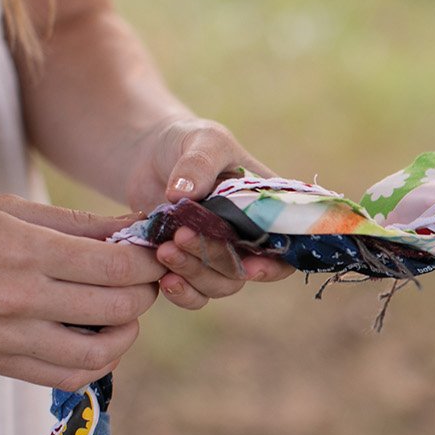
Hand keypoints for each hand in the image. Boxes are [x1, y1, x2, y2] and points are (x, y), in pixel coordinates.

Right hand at [0, 195, 165, 389]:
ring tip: (125, 311)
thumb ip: (79, 223)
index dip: (151, 262)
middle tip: (146, 279)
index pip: (115, 266)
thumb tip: (139, 228)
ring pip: (100, 353)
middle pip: (117, 308)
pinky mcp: (1, 364)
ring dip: (128, 332)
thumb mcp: (11, 209)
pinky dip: (97, 361)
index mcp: (24, 252)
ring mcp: (9, 339)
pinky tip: (99, 338)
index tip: (158, 254)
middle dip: (147, 292)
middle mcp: (19, 300)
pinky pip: (68, 376)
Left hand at [122, 116, 293, 308]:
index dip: (275, 264)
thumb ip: (199, 163)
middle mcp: (248, 237)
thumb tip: (183, 194)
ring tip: (164, 251)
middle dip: (217, 261)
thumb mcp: (203, 140)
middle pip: (246, 270)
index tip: (250, 266)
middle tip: (182, 237)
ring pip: (220, 285)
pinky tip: (162, 279)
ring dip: (195, 275)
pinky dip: (181, 293)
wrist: (147, 154)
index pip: (287, 247)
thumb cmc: (188, 141)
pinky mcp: (188, 264)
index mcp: (266, 208)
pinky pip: (194, 294)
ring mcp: (218, 253)